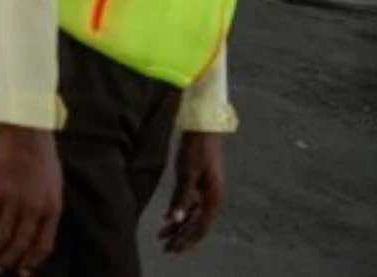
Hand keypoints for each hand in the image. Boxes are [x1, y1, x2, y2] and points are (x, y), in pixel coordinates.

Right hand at [0, 124, 61, 273]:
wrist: (25, 128)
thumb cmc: (41, 153)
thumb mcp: (53, 184)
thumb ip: (46, 207)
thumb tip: (36, 229)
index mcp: (52, 208)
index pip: (42, 245)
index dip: (31, 261)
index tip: (22, 271)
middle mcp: (34, 208)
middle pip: (20, 244)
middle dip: (7, 260)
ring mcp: (14, 199)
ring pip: (1, 235)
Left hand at [158, 131, 225, 253]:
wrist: (203, 127)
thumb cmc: (196, 148)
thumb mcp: (187, 173)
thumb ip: (181, 197)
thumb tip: (176, 220)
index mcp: (213, 197)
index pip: (201, 227)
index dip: (186, 240)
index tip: (172, 249)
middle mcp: (213, 197)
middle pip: (198, 224)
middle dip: (182, 237)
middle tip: (166, 248)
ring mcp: (208, 190)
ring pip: (194, 215)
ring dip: (179, 226)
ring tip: (162, 235)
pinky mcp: (202, 183)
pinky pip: (192, 204)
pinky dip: (181, 212)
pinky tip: (168, 217)